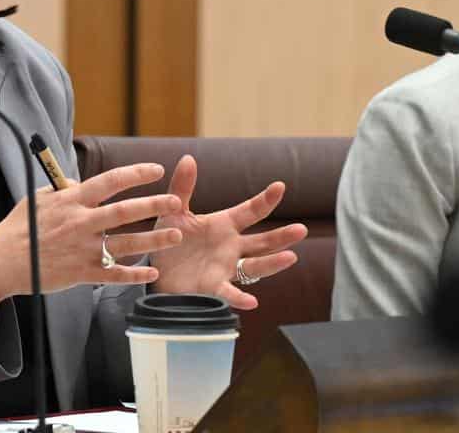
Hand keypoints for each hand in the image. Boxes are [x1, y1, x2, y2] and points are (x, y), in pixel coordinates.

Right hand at [0, 163, 184, 303]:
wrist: (1, 262)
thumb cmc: (18, 228)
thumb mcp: (38, 199)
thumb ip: (62, 190)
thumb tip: (78, 182)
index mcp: (71, 201)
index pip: (110, 181)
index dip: (136, 173)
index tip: (157, 169)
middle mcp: (81, 223)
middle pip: (125, 211)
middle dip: (154, 205)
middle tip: (177, 202)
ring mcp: (82, 249)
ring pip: (126, 244)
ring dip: (154, 240)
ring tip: (176, 236)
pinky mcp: (80, 273)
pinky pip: (113, 275)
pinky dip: (134, 275)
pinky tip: (151, 273)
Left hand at [150, 155, 308, 308]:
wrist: (156, 271)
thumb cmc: (170, 240)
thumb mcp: (174, 212)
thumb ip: (182, 187)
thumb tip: (188, 157)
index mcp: (224, 225)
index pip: (250, 211)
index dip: (265, 200)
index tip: (280, 186)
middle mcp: (231, 247)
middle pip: (262, 241)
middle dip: (281, 236)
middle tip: (302, 229)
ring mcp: (226, 268)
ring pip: (255, 266)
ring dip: (273, 263)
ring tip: (291, 258)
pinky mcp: (213, 287)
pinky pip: (229, 292)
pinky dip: (240, 297)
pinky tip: (252, 301)